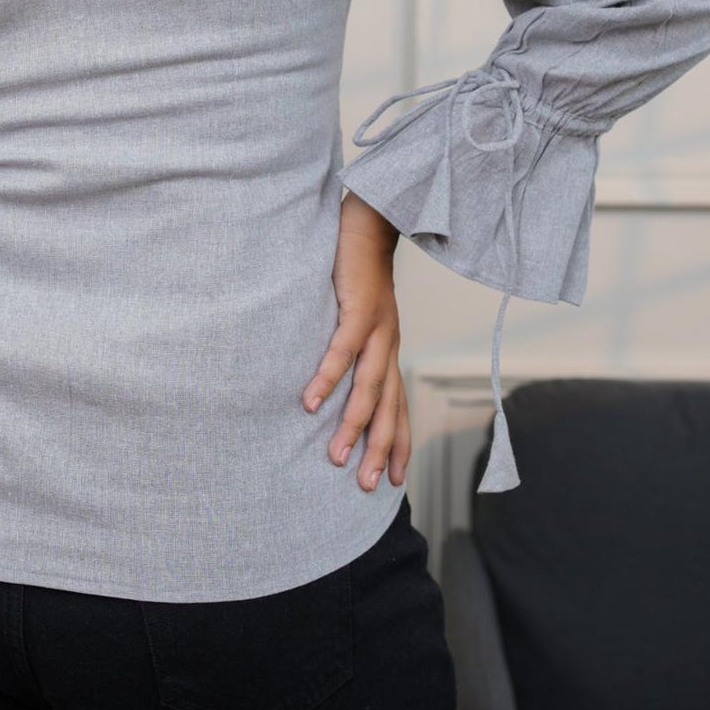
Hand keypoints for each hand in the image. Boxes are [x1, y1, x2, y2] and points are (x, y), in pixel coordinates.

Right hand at [302, 191, 410, 491]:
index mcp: (388, 349)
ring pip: (369, 388)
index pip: (398, 406)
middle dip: (378, 450)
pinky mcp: (360, 309)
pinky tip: (311, 403)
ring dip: (353, 424)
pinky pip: (343, 351)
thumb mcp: (356, 316)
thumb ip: (348, 348)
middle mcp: (389, 345)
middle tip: (366, 487)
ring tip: (336, 456)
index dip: (396, 443)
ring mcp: (378, 329)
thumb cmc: (355, 271)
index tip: (392, 481)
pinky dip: (328, 378)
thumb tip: (325, 380)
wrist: (369, 222)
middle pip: (388, 408)